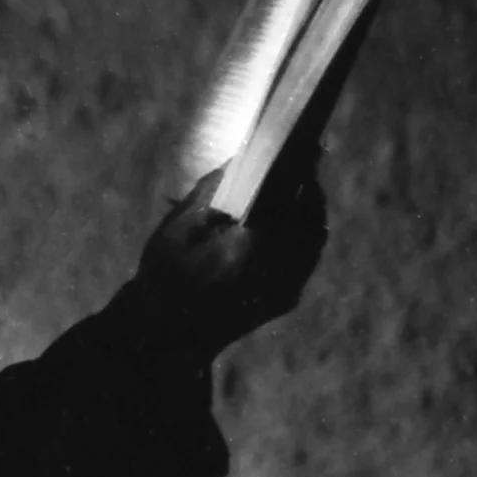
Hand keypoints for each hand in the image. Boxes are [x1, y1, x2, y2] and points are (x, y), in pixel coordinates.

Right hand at [131, 164, 326, 356]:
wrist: (163, 335)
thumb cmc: (165, 275)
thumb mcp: (181, 224)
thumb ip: (217, 186)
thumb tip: (246, 155)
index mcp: (255, 245)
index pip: (293, 194)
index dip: (302, 165)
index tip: (305, 141)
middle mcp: (280, 268)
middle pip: (310, 214)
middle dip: (307, 185)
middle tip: (305, 157)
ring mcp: (288, 287)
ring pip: (313, 236)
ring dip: (308, 208)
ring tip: (300, 183)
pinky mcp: (287, 299)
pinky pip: (306, 257)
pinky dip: (303, 233)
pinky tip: (290, 217)